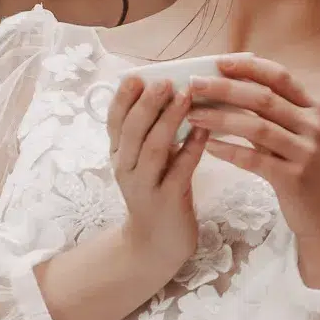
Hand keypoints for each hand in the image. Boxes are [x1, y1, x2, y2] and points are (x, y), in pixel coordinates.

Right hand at [107, 74, 208, 280]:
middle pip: (132, 131)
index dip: (123, 98)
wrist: (157, 244)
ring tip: (186, 96)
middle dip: (148, 103)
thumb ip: (150, 132)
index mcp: (119, 154)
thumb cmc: (157, 192)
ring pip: (153, 148)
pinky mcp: (168, 201)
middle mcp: (126, 168)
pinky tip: (206, 131)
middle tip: (165, 80)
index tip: (136, 75)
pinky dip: (192, 148)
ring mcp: (145, 186)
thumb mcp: (145, 161)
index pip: (114, 121)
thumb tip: (170, 91)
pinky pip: (180, 170)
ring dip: (169, 120)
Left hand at [189, 55, 319, 287]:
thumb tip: (231, 88)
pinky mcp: (293, 178)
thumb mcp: (298, 136)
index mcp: (312, 109)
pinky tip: (207, 146)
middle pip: (263, 99)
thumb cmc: (307, 171)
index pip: (279, 77)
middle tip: (194, 84)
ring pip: (256, 128)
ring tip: (192, 115)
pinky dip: (228, 150)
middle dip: (225, 88)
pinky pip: (254, 159)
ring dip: (220, 118)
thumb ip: (273, 114)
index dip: (248, 67)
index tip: (219, 61)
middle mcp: (311, 126)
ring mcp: (304, 152)